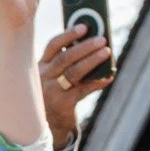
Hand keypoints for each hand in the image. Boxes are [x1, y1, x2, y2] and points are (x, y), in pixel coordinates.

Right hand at [38, 27, 113, 150]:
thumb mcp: (52, 76)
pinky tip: (108, 76)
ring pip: (74, 72)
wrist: (47, 123)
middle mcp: (44, 77)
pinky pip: (83, 90)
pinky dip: (97, 82)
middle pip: (65, 58)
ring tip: (106, 52)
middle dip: (85, 47)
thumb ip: (65, 61)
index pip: (52, 46)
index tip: (84, 27)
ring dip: (92, 61)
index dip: (68, 35)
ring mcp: (52, 91)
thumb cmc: (54, 93)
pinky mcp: (63, 104)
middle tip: (102, 39)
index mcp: (41, 66)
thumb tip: (93, 44)